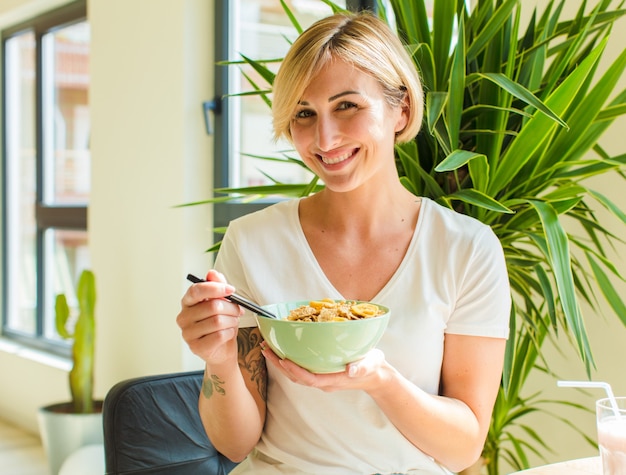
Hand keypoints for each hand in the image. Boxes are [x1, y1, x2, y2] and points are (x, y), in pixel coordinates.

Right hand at [176, 270, 243, 364]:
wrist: (223, 349)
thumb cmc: (221, 323)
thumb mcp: (222, 301)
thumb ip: (217, 286)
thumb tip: (212, 273)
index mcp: (187, 302)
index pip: (196, 290)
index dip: (215, 288)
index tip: (231, 290)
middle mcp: (183, 317)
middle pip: (212, 306)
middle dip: (231, 308)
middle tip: (238, 311)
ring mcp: (187, 334)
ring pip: (218, 321)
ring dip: (232, 321)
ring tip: (232, 322)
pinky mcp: (195, 347)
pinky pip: (219, 336)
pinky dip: (229, 333)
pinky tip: (228, 333)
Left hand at [260, 342, 389, 392]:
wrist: (376, 375)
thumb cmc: (373, 367)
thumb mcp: (371, 364)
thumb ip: (362, 367)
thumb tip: (351, 370)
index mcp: (333, 380)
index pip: (309, 378)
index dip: (294, 371)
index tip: (282, 360)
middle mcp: (324, 381)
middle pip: (296, 377)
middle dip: (279, 365)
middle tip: (265, 349)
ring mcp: (321, 378)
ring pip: (296, 374)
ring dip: (280, 363)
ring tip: (268, 349)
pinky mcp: (321, 373)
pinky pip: (301, 369)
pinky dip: (290, 361)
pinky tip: (284, 350)